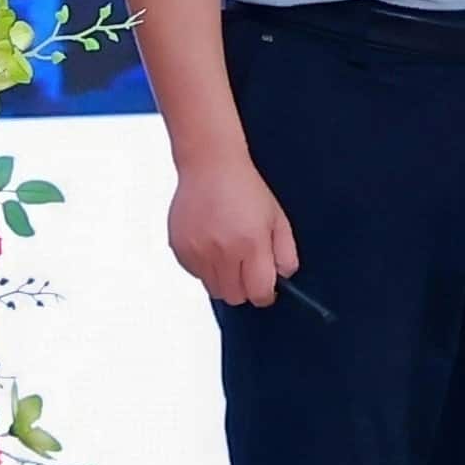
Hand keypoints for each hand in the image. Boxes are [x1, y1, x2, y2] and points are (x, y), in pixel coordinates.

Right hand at [171, 154, 300, 307]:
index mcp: (251, 244)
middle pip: (234, 297)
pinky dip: (206, 267)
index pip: (258, 292)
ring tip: (230, 252)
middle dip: (245, 289)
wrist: (210, 167)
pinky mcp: (179, 249)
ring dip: (224, 279)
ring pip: (213, 288)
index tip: (267, 291)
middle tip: (249, 270)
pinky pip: (195, 274)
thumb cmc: (246, 189)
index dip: (265, 295)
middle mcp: (222, 252)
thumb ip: (285, 252)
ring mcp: (197, 252)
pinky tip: (212, 244)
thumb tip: (283, 277)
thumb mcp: (278, 218)